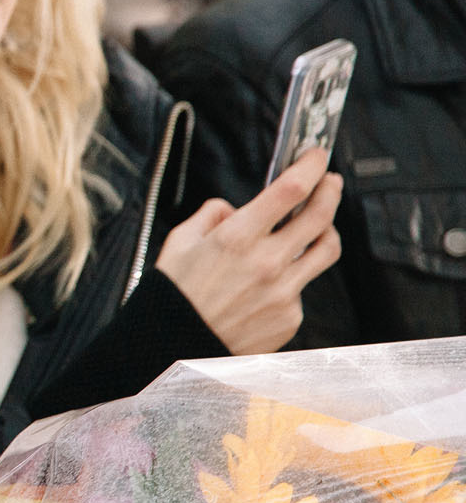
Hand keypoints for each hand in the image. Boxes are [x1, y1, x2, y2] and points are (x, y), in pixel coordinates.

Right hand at [154, 147, 342, 355]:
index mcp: (237, 238)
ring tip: (319, 226)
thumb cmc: (172, 294)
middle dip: (330, 190)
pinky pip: (301, 287)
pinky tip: (269, 283)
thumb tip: (234, 209)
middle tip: (330, 181)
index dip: (310, 167)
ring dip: (327, 230)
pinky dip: (291, 277)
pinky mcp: (290, 316)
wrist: (174, 346)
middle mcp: (267, 263)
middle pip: (320, 216)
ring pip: (326, 250)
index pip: (290, 191)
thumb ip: (211, 216)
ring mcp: (283, 292)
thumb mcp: (179, 243)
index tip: (316, 156)